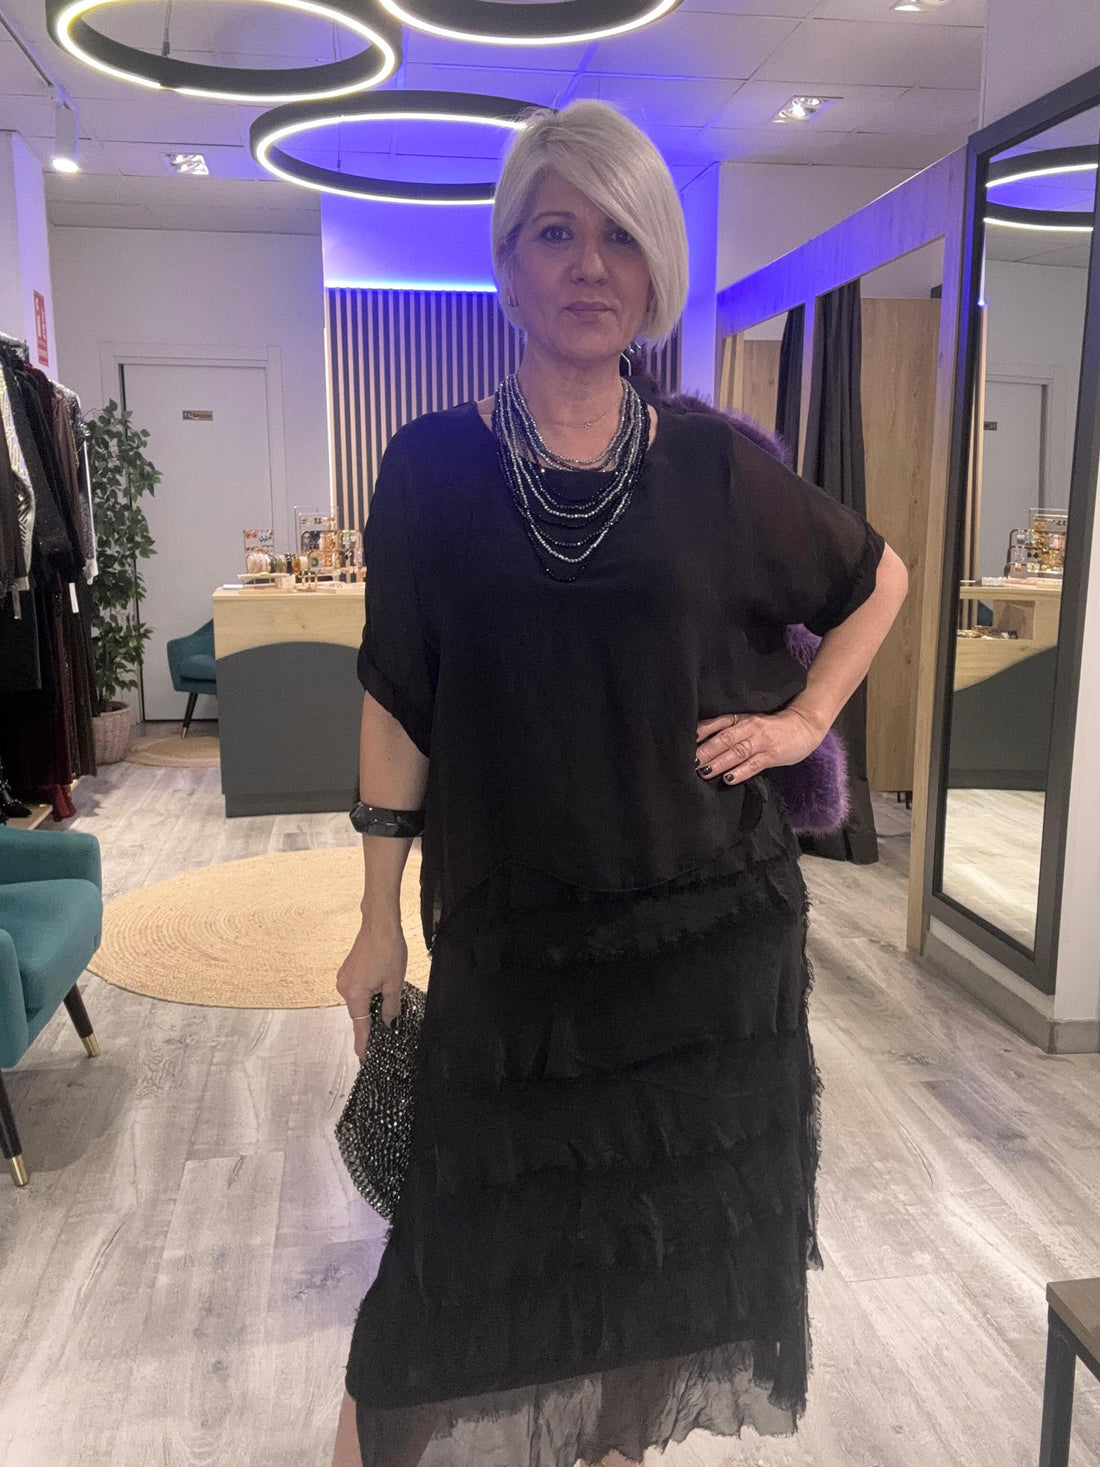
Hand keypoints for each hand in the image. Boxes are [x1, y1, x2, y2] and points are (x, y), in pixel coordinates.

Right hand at [336, 922, 407, 1059]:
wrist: (379, 924)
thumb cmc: (387, 949)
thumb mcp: (395, 983)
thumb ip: (390, 1007)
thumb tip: (389, 1023)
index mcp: (355, 994)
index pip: (360, 1027)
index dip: (363, 1043)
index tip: (363, 1058)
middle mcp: (344, 988)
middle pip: (359, 1014)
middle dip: (372, 1020)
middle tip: (387, 1026)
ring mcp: (344, 979)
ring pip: (359, 1001)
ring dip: (371, 1003)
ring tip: (388, 993)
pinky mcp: (347, 971)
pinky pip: (357, 990)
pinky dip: (367, 993)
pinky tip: (381, 985)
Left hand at [695, 707, 824, 785]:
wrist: (803, 725)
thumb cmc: (770, 726)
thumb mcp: (748, 722)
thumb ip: (728, 729)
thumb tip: (699, 742)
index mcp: (740, 718)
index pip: (717, 722)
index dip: (700, 732)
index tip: (683, 741)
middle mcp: (748, 727)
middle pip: (723, 739)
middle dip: (705, 750)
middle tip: (688, 762)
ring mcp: (761, 741)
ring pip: (737, 752)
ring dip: (719, 762)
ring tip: (703, 771)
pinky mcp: (772, 755)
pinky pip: (754, 764)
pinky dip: (740, 772)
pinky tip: (728, 779)